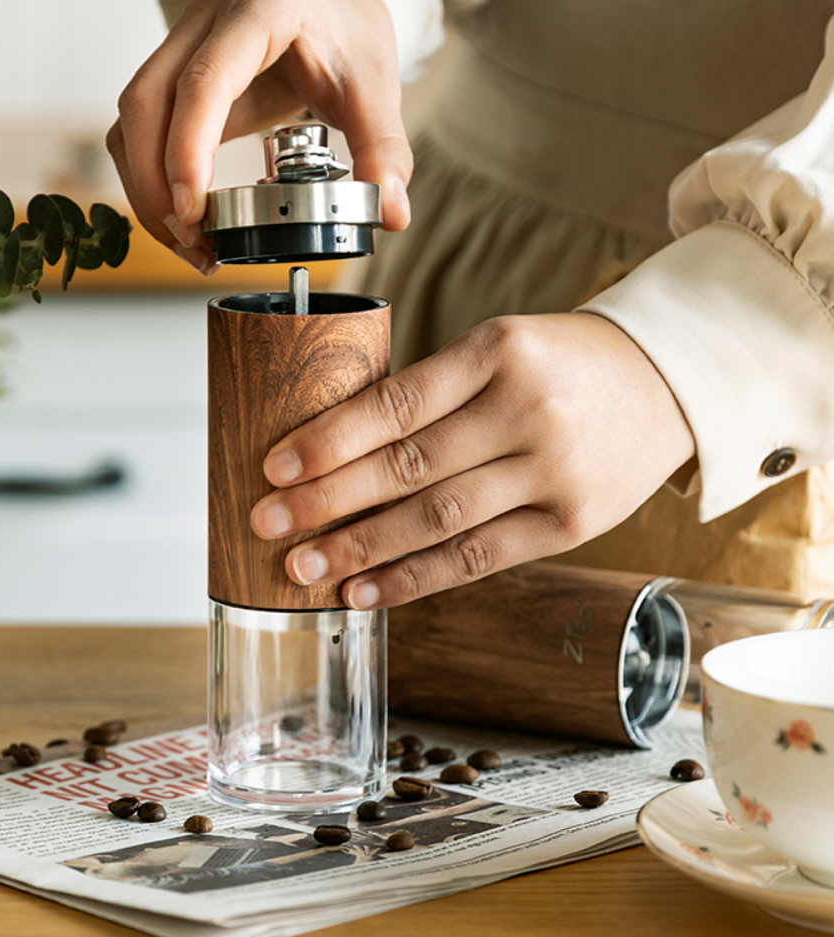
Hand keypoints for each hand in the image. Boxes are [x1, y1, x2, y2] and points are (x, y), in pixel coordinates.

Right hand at [106, 0, 412, 271]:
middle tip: (192, 240)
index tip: (192, 207)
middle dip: (156, 182)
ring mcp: (183, 46)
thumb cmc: (346, 33)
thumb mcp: (374, 86)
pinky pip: (140, 129)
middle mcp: (207, 23)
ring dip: (145, 187)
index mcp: (260, 13)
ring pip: (133, 117)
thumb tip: (390, 213)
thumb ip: (383, 149)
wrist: (331, 1)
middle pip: (148, 101)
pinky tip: (182, 219)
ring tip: (189, 242)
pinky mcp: (176, 77)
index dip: (188, 147)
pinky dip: (148, 179)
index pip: (205, 81)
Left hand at [249, 313, 696, 608]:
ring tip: (303, 569)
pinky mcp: (570, 525)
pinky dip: (416, 579)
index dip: (330, 440)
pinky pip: (479, 559)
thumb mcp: (501, 345)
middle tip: (268, 524)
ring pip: (437, 521)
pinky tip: (367, 591)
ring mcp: (554, 474)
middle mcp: (527, 413)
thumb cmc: (562, 362)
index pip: (397, 403)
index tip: (275, 466)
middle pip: (409, 468)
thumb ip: (432, 391)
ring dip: (361, 549)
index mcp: (499, 351)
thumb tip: (336, 446)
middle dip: (328, 501)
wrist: (668, 381)